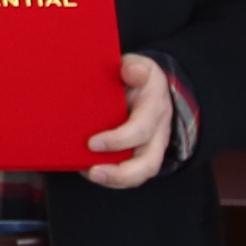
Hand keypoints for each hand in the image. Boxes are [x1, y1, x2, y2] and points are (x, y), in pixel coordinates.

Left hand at [82, 54, 176, 189]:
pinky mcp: (140, 155)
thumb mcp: (138, 65)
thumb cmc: (136, 77)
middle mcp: (158, 132)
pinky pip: (129, 174)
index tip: (92, 143)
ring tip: (89, 174)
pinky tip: (87, 170)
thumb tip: (130, 70)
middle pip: (148, 163)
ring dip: (114, 180)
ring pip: (140, 174)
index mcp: (155, 107)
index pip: (142, 129)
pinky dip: (110, 177)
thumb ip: (134, 66)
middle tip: (93, 172)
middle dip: (121, 173)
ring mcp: (151, 147)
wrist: (147, 87)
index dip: (119, 140)